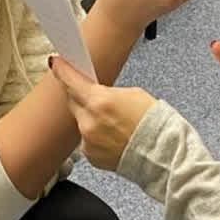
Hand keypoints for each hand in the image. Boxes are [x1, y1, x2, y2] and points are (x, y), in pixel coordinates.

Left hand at [49, 56, 155, 170]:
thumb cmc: (154, 124)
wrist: (162, 153)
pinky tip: (113, 136)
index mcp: (99, 101)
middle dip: (80, 96)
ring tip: (114, 122)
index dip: (61, 70)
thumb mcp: (133, 94)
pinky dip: (96, 136)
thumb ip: (108, 92)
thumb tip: (97, 93)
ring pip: (81, 121)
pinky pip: (87, 140)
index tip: (56, 63)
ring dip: (91, 118)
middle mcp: (89, 122)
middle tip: (95, 96)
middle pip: (73, 101)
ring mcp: (88, 141)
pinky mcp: (91, 156)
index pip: (70, 80)